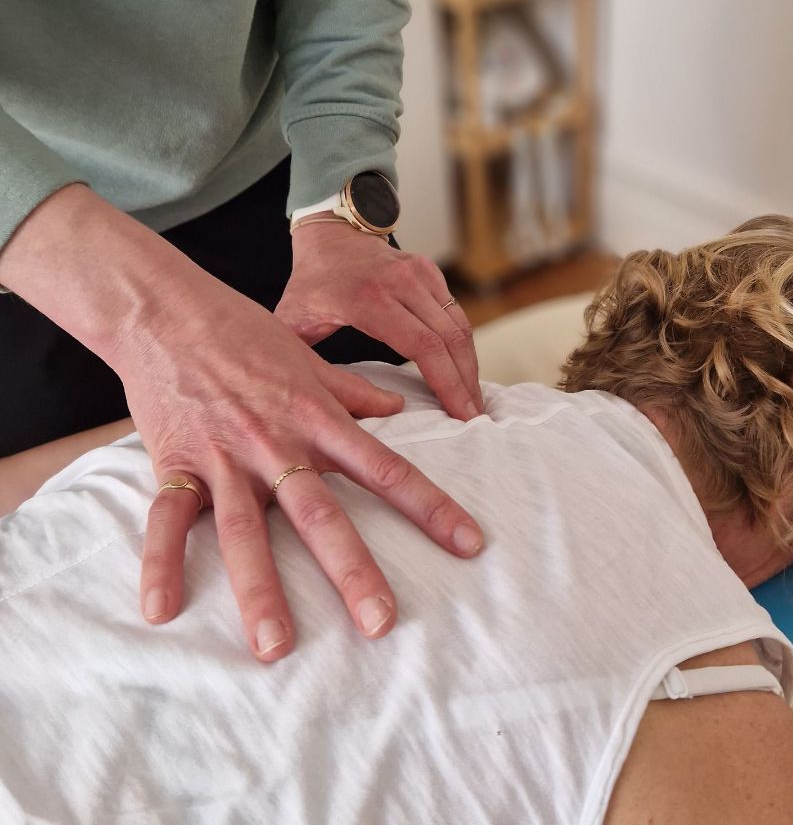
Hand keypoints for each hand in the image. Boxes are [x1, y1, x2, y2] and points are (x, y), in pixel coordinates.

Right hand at [0, 185, 484, 661]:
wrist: (167, 311)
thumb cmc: (245, 333)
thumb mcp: (308, 360)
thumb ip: (353, 391)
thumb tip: (396, 409)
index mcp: (319, 417)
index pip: (386, 469)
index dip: (431, 507)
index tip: (468, 544)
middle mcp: (278, 442)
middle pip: (320, 513)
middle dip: (351, 569)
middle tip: (381, 623)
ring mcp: (225, 457)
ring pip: (246, 530)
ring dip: (260, 588)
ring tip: (276, 645)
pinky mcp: (175, 464)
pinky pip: (167, 520)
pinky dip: (160, 564)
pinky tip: (161, 611)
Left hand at [276, 222, 483, 420]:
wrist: (330, 234)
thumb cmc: (311, 283)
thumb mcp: (295, 321)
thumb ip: (303, 361)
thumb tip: (312, 407)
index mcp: (370, 299)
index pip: (423, 345)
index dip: (446, 383)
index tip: (458, 416)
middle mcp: (402, 282)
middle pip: (450, 340)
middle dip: (465, 383)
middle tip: (472, 418)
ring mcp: (420, 274)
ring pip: (460, 326)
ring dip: (470, 366)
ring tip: (472, 401)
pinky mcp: (431, 272)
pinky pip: (455, 314)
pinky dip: (463, 346)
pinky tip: (463, 371)